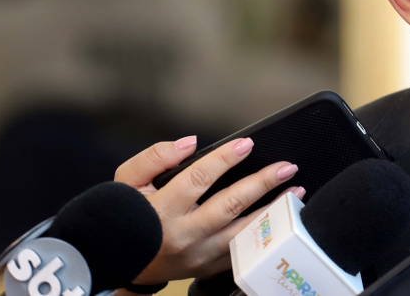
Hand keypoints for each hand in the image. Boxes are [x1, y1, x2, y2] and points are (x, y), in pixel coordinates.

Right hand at [114, 136, 304, 283]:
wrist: (114, 259)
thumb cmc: (122, 214)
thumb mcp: (126, 181)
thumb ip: (155, 157)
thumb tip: (189, 142)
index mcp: (162, 210)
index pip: (198, 179)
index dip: (224, 159)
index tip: (247, 144)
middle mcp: (183, 234)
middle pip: (229, 206)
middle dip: (261, 184)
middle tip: (286, 167)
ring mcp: (197, 255)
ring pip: (242, 232)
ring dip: (272, 211)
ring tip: (295, 192)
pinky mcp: (206, 267)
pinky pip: (241, 251)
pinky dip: (264, 234)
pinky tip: (281, 219)